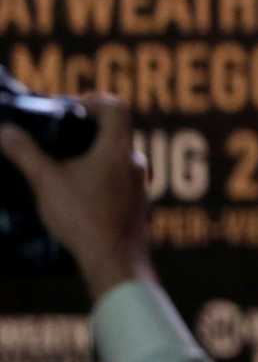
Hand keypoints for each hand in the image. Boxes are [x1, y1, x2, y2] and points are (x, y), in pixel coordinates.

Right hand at [0, 93, 150, 298]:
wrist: (115, 260)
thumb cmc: (83, 218)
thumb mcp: (47, 182)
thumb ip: (25, 154)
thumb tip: (4, 132)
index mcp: (118, 148)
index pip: (117, 106)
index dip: (93, 100)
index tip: (68, 109)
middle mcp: (135, 161)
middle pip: (115, 131)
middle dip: (85, 130)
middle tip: (57, 137)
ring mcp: (139, 183)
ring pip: (116, 156)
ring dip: (91, 155)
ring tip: (61, 166)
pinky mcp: (137, 202)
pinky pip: (118, 177)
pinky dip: (99, 175)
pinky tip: (77, 192)